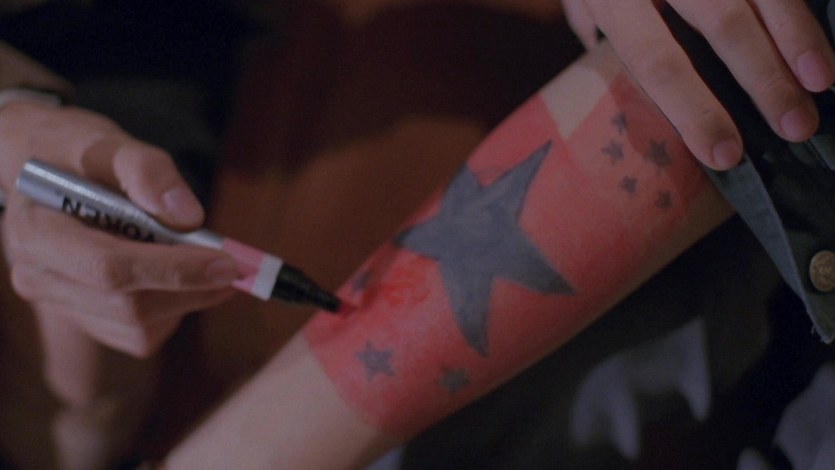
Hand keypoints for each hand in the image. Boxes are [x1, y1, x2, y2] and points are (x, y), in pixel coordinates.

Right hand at [0, 101, 239, 356]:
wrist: (49, 171)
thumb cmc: (77, 155)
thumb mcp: (107, 143)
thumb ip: (146, 171)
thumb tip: (187, 217)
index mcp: (36, 231)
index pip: (109, 268)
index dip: (174, 269)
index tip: (226, 261)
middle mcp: (38, 276)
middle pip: (127, 306)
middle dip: (191, 288)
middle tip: (236, 266)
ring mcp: (59, 304)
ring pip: (138, 327)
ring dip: (188, 299)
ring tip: (208, 264)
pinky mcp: (85, 321)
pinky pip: (140, 336)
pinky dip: (173, 310)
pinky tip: (177, 277)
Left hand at [562, 0, 834, 169]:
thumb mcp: (585, 3)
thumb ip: (608, 42)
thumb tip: (642, 92)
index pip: (657, 62)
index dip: (693, 110)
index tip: (725, 154)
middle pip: (722, 24)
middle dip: (764, 80)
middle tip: (796, 128)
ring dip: (798, 37)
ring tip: (821, 83)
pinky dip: (801, 5)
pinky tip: (821, 37)